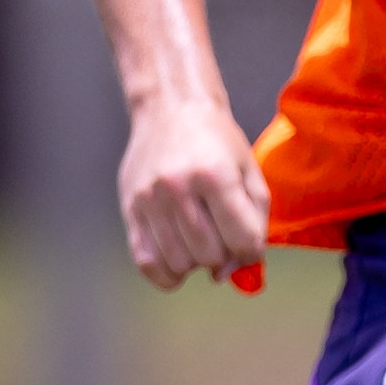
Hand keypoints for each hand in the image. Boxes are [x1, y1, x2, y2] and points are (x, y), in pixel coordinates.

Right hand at [119, 96, 270, 291]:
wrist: (171, 110)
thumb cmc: (218, 142)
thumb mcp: (250, 172)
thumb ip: (255, 221)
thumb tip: (234, 271)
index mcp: (215, 175)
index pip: (242, 240)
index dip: (251, 250)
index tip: (248, 241)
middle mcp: (177, 187)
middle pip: (210, 255)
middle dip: (224, 256)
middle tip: (223, 237)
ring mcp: (149, 199)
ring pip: (180, 263)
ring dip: (198, 262)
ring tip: (201, 240)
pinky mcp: (130, 209)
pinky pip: (146, 262)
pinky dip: (167, 274)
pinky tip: (179, 265)